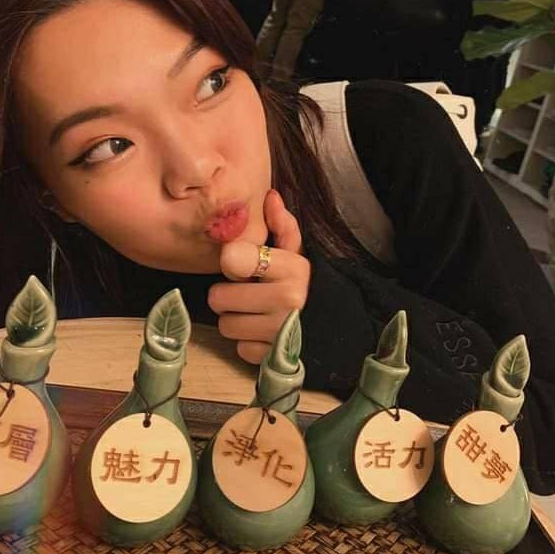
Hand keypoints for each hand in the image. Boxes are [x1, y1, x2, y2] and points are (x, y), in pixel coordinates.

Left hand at [208, 189, 310, 364]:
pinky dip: (248, 343)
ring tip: (255, 313)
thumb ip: (282, 226)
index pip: (233, 260)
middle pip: (219, 298)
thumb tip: (270, 196)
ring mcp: (281, 332)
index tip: (242, 266)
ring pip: (226, 326)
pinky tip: (263, 333)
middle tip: (247, 293)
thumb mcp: (297, 254)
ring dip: (236, 320)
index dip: (232, 263)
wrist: (335, 327)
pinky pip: (241, 349)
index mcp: (291, 268)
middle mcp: (288, 300)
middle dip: (228, 297)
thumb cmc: (305, 284)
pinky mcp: (275, 357)